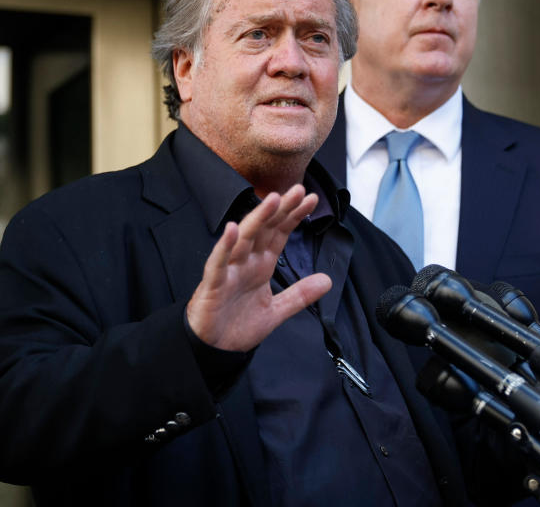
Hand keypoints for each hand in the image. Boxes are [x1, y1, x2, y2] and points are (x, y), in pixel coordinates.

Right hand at [185, 185, 331, 351]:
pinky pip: (218, 262)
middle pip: (265, 229)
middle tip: (298, 190)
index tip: (311, 199)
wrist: (213, 349)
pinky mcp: (213, 284)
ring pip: (244, 238)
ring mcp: (229, 270)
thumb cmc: (237, 325)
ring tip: (273, 200)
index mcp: (261, 265)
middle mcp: (246, 262)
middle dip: (281, 209)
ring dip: (258, 219)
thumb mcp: (276, 310)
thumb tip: (327, 280)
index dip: (294, 216)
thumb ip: (300, 295)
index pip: (280, 233)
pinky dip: (224, 246)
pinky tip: (232, 230)